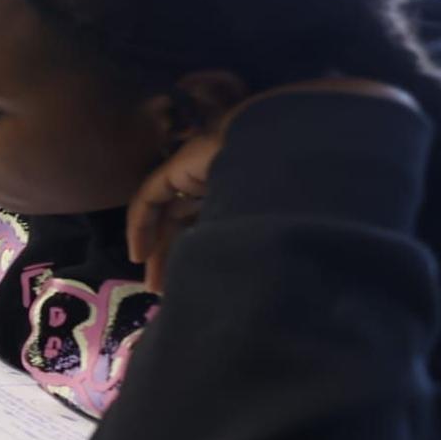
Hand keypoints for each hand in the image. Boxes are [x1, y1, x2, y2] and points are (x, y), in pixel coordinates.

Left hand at [124, 76, 413, 293]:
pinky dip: (141, 225)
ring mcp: (201, 169)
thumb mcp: (279, 226)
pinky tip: (138, 256)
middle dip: (179, 258)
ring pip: (169, 215)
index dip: (206, 254)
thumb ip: (261, 245)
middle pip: (191, 223)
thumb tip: (261, 286)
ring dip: (159, 249)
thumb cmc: (301, 191)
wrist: (298, 146)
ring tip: (153, 285)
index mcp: (248, 191)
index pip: (217, 224)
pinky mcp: (181, 165)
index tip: (198, 287)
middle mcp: (223, 179)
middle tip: (169, 293)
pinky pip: (151, 197)